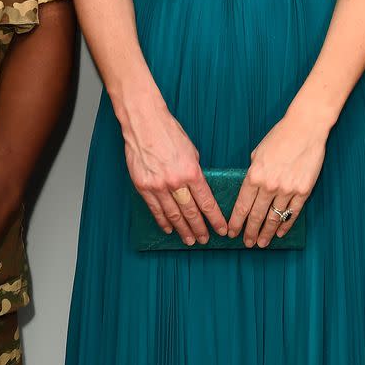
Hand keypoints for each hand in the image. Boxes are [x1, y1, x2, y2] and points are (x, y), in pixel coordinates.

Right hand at [122, 102, 225, 244]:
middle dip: (200, 228)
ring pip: (173, 215)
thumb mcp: (192, 151)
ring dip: (182, 229)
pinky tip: (169, 229)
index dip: (215, 219)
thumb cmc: (170, 133)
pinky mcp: (143, 187)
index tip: (222, 229)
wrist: (145, 124)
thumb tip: (198, 188)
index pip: (207, 202)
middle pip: (191, 212)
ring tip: (189, 240)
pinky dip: (162, 221)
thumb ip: (195, 172)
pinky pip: (155, 209)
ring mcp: (158, 186)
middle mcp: (175, 182)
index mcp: (192, 172)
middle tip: (205, 240)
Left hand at [227, 106, 327, 247]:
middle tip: (246, 243)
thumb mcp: (258, 153)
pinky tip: (280, 233)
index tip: (232, 233)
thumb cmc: (281, 136)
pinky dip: (286, 225)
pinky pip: (293, 213)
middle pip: (256, 216)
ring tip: (262, 243)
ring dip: (267, 233)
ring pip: (274, 218)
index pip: (242, 206)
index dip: (236, 222)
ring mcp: (287, 189)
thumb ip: (253, 171)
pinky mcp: (303, 190)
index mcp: (254, 175)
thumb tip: (251, 186)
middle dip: (249, 232)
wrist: (306, 127)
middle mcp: (269, 186)